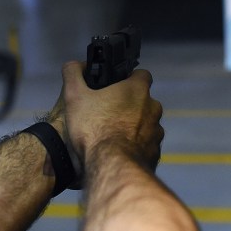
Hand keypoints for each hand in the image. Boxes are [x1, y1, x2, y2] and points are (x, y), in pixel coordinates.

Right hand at [46, 61, 163, 185]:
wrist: (111, 166)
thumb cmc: (93, 127)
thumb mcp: (74, 96)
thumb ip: (73, 74)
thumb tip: (74, 64)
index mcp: (138, 90)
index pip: (141, 75)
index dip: (129, 79)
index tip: (115, 87)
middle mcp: (153, 109)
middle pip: (144, 102)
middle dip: (130, 107)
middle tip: (109, 115)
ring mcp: (157, 133)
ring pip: (146, 125)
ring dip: (134, 129)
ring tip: (113, 138)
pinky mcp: (155, 154)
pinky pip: (146, 147)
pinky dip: (136, 149)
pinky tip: (120, 155)